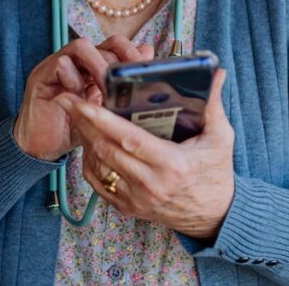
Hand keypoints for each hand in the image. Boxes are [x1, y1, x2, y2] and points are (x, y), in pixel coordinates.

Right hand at [14, 36, 153, 160]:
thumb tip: (145, 67)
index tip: (143, 70)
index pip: (113, 45)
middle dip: (118, 61)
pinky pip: (60, 64)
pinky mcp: (41, 77)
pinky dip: (75, 79)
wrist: (40, 146)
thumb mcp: (104, 111)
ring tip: (107, 88)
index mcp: (89, 67)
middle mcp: (72, 62)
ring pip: (80, 46)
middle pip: (100, 43)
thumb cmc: (73, 128)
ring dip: (99, 66)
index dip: (130, 52)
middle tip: (126, 82)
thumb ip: (122, 90)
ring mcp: (55, 66)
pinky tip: (80, 98)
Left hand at [59, 69, 234, 238]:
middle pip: (107, 149)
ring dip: (85, 139)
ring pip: (99, 164)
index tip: (83, 102)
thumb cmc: (216, 173)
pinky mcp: (128, 208)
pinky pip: (98, 182)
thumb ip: (213, 105)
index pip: (130, 139)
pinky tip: (89, 141)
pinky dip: (90, 160)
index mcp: (172, 164)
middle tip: (67, 99)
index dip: (103, 120)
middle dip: (84, 123)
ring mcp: (137, 199)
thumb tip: (216, 72)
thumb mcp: (220, 139)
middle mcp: (151, 184)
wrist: (215, 217)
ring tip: (75, 115)